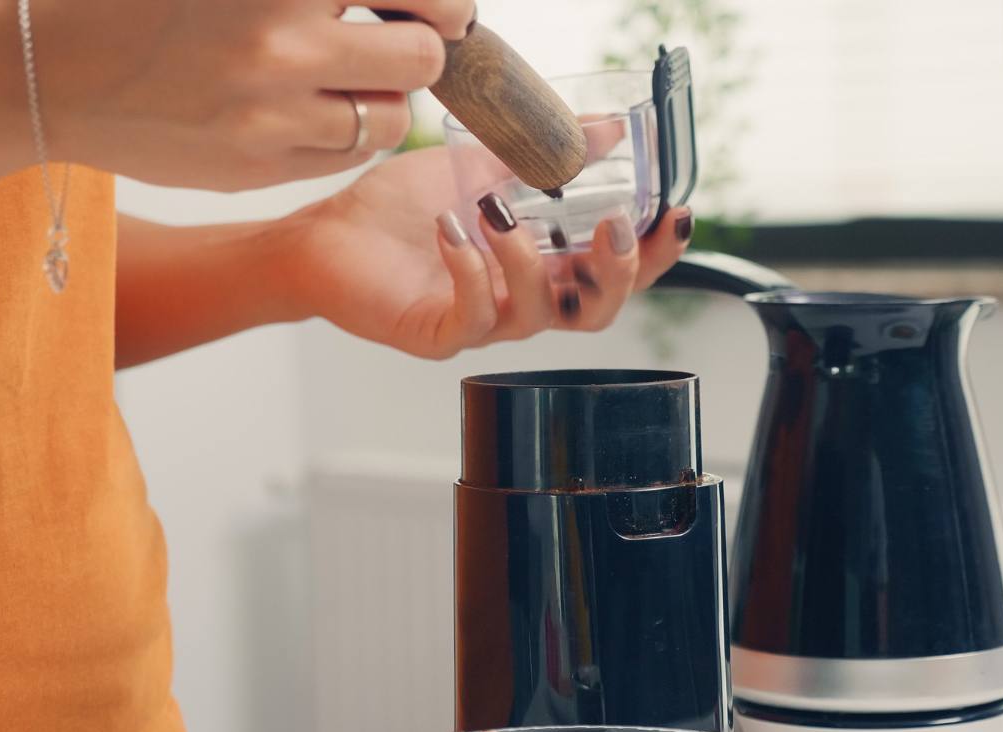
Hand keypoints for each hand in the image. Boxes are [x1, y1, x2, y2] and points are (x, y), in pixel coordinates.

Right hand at [34, 0, 473, 189]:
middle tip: (396, 38)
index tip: (445, 10)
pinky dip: (345, 133)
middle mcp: (281, 44)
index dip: (446, 4)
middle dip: (420, 48)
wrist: (51, 66)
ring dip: (382, 95)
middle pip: (422, 59)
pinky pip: (347, 157)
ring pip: (390, 118)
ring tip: (345, 75)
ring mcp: (270, 115)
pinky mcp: (258, 168)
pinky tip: (311, 108)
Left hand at [273, 147, 694, 359]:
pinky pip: (472, 318)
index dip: (653, 253)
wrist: (326, 234)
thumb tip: (608, 126)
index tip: (676, 215)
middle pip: (597, 313)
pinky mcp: (437, 335)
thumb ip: (545, 154)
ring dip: (526, 261)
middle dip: (618, 273)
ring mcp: (481, 322)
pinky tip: (450, 229)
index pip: (614, 272)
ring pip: (536, 316)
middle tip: (616, 229)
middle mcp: (519, 300)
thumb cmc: (399, 210)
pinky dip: (469, 270)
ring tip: (496, 213)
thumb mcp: (482, 167)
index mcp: (540, 264)